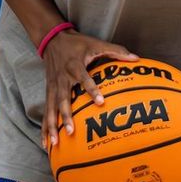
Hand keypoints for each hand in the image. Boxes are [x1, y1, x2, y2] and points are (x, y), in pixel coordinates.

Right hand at [40, 31, 137, 150]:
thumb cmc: (77, 43)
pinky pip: (46, 110)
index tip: (100, 102)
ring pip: (51, 108)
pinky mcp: (48, 91)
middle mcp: (62, 78)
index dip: (92, 89)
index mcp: (75, 65)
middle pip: (63, 99)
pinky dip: (44, 126)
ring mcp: (53, 86)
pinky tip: (45, 142)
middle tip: (71, 131)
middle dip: (66, 116)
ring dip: (52, 126)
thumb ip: (116, 50)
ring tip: (55, 142)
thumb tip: (136, 58)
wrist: (52, 39)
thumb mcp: (96, 43)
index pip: (84, 78)